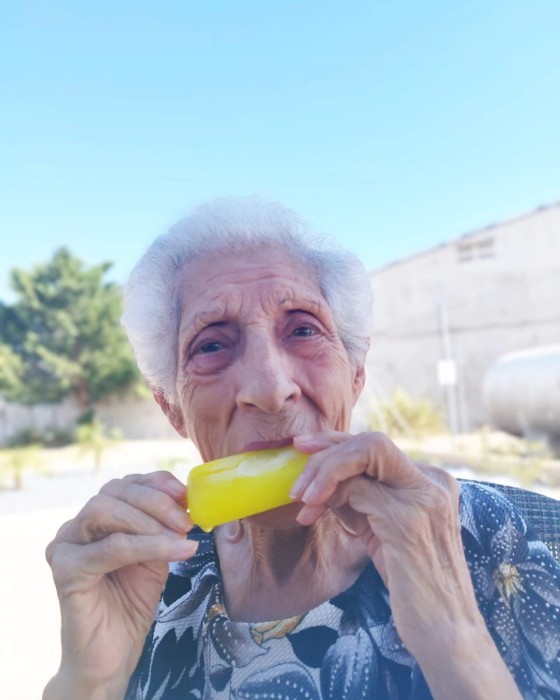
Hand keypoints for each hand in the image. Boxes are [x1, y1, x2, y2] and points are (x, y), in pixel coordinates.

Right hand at [44, 471, 197, 698]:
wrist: (112, 654)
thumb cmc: (132, 602)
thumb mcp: (156, 553)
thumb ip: (164, 525)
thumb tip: (189, 499)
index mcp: (96, 519)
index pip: (125, 484)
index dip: (156, 482)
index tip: (185, 493)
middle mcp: (75, 527)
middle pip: (114, 492)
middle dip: (157, 502)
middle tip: (187, 521)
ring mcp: (65, 546)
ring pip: (106, 511)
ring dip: (150, 521)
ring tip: (181, 537)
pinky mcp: (65, 571)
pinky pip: (110, 547)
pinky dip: (148, 546)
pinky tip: (176, 551)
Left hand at [290, 431, 479, 651]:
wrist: (446, 633)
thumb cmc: (412, 586)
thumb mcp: (385, 531)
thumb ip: (364, 500)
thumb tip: (324, 478)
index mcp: (431, 482)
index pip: (377, 446)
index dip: (337, 442)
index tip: (303, 448)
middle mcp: (433, 482)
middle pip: (371, 441)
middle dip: (325, 452)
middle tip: (296, 480)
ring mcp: (424, 497)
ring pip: (362, 454)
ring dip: (322, 474)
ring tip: (302, 502)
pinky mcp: (407, 518)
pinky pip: (357, 488)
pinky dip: (329, 496)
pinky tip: (314, 515)